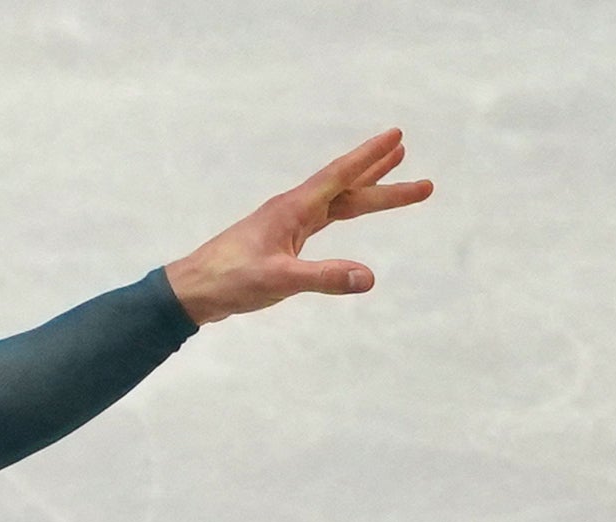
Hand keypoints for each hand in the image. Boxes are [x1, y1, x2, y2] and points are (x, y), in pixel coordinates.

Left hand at [165, 128, 433, 323]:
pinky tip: (350, 209)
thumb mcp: (279, 280)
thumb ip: (324, 278)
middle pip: (348, 190)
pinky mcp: (281, 242)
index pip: (340, 177)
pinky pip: (323, 219)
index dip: (370, 158)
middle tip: (424, 180)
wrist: (191, 291)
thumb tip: (369, 278)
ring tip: (396, 173)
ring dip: (367, 190)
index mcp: (294, 210)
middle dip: (385, 183)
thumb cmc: (229, 281)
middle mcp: (293, 210)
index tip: (398, 136)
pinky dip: (344, 211)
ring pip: (337, 203)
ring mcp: (287, 225)